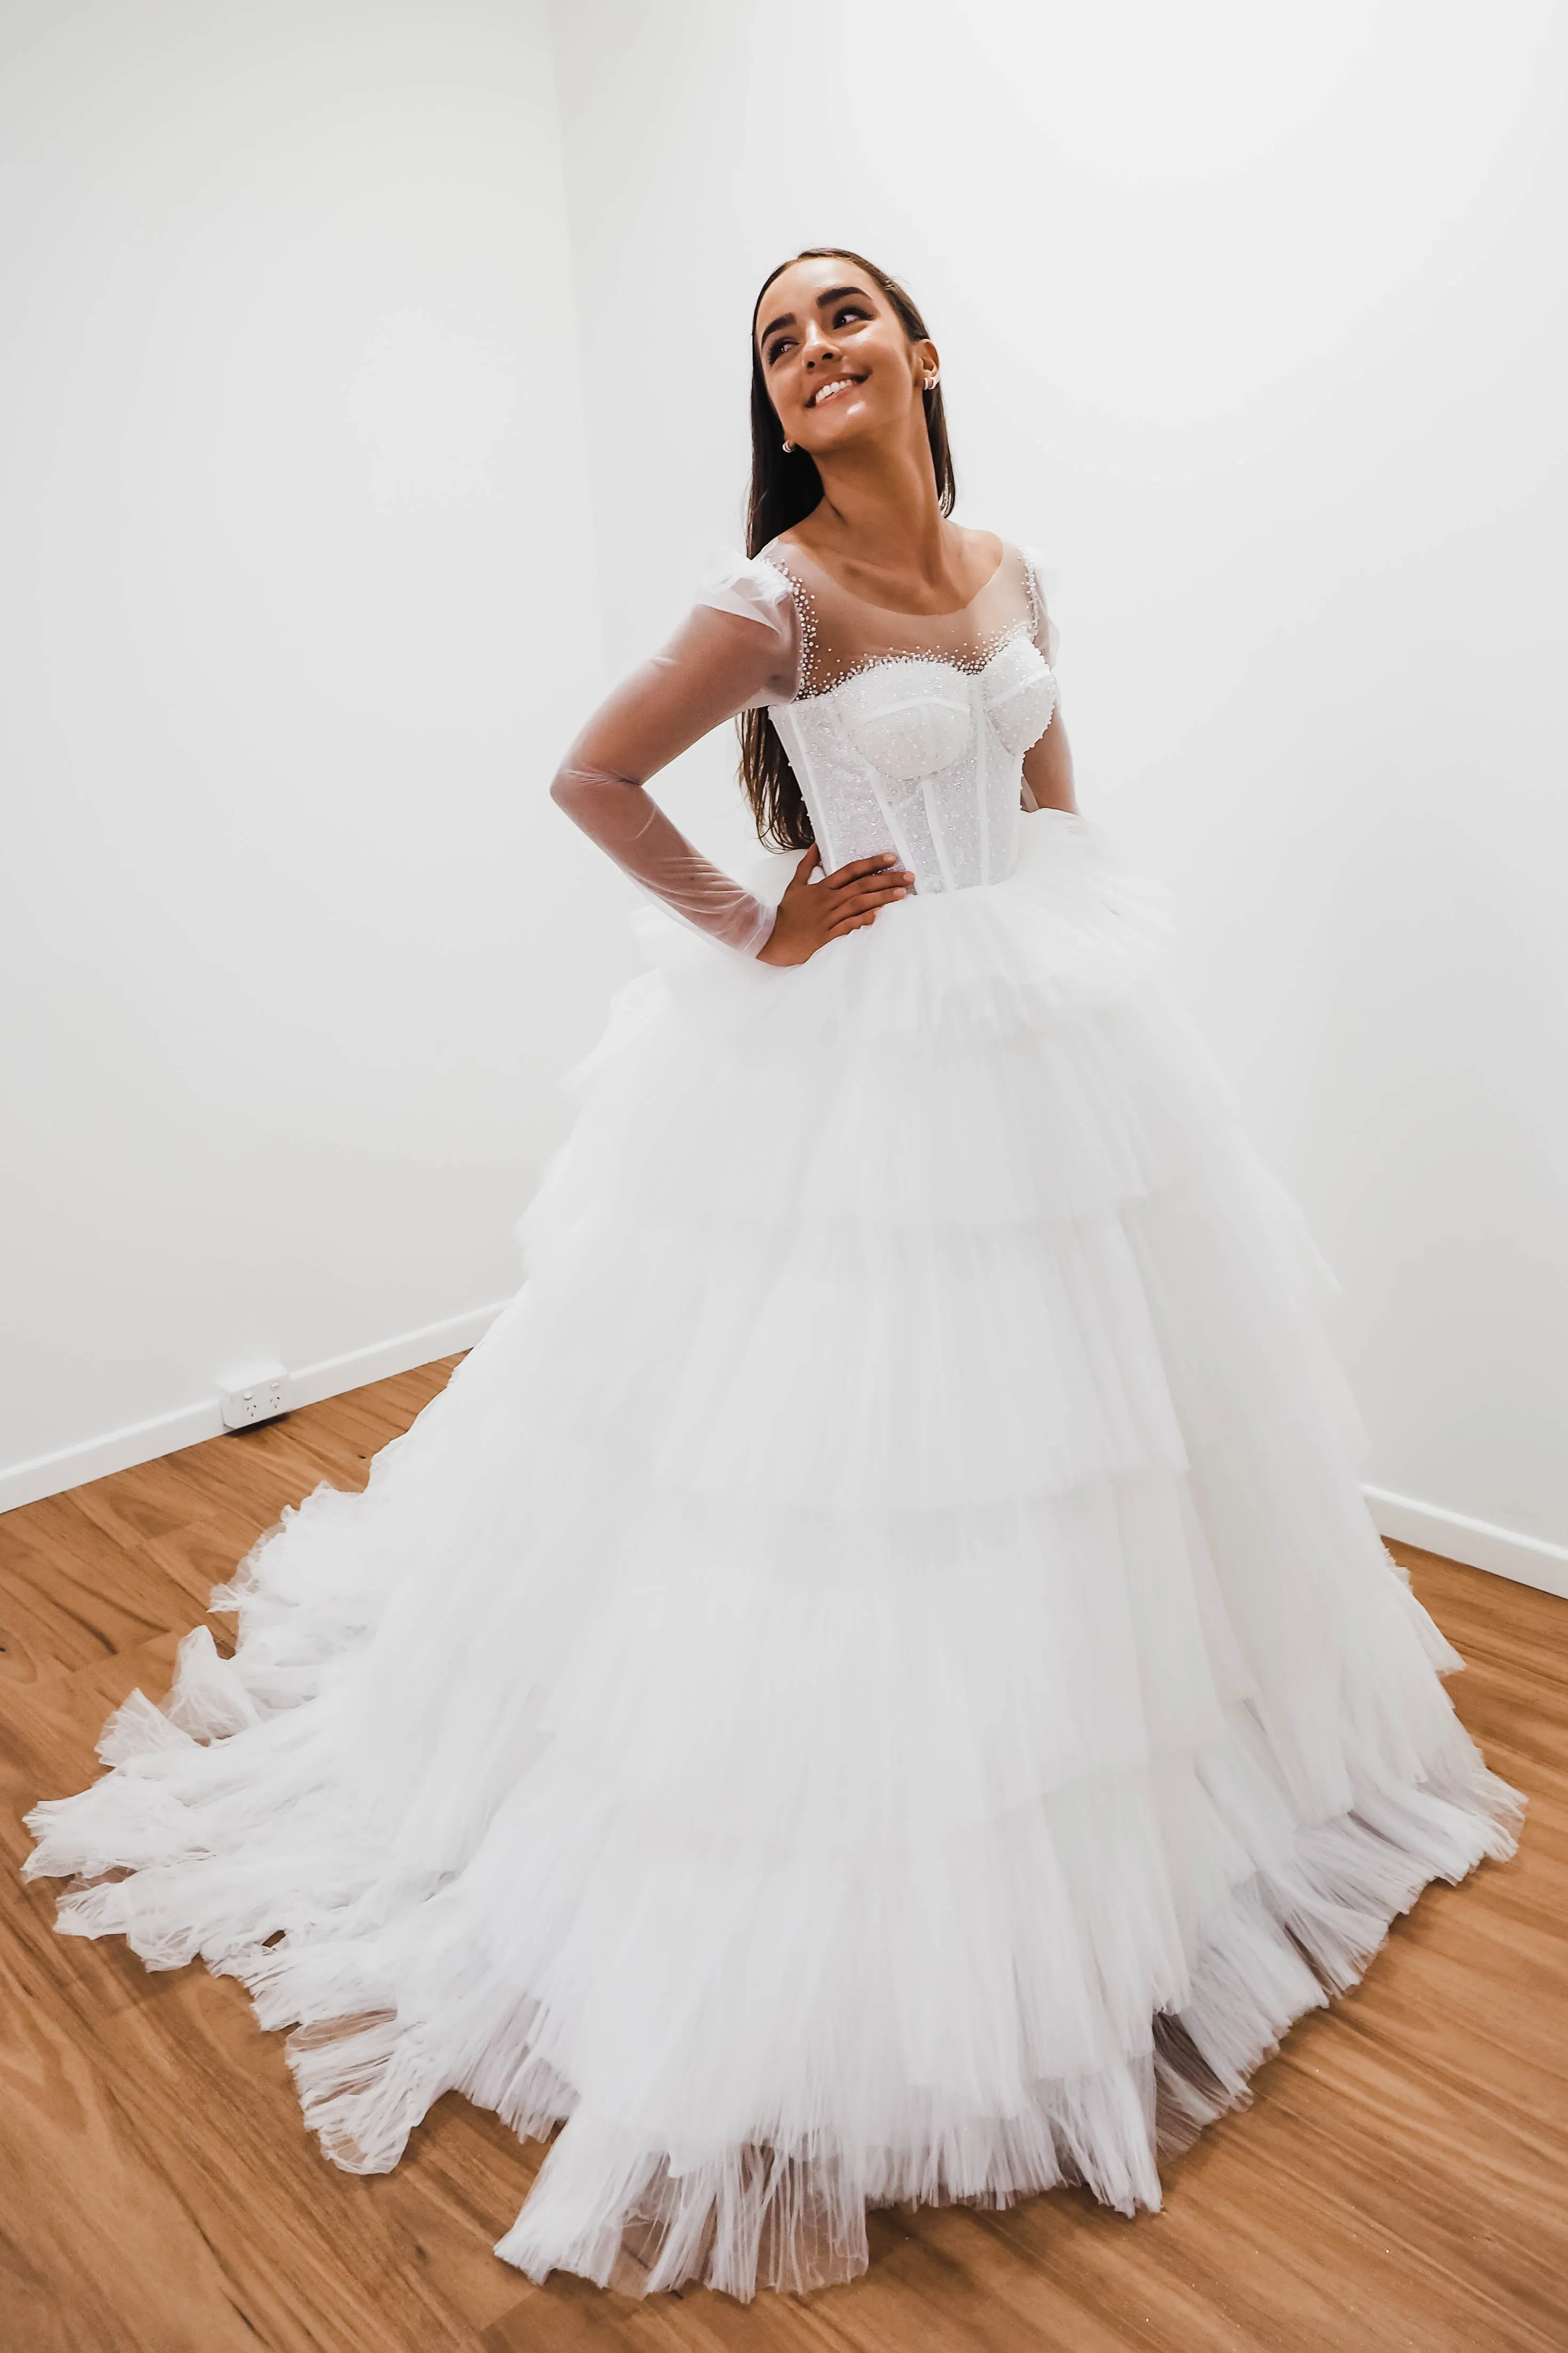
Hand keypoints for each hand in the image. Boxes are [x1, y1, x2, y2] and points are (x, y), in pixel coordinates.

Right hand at [756, 849, 913, 966]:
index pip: (851, 870)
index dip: (872, 863)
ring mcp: (828, 918)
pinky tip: (878, 915)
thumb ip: (807, 866)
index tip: (892, 857)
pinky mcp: (826, 936)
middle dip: (887, 879)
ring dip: (882, 898)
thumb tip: (815, 847)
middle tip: (909, 876)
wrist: (770, 937)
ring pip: (859, 904)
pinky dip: (862, 919)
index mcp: (822, 887)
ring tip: (903, 894)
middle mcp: (828, 900)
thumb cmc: (785, 913)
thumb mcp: (794, 885)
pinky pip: (847, 926)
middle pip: (862, 885)